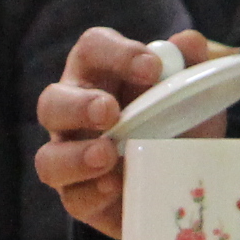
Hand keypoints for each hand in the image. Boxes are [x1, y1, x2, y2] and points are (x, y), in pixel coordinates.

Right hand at [33, 28, 222, 238]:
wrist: (184, 176)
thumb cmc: (177, 120)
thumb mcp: (191, 92)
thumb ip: (189, 64)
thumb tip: (188, 42)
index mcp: (100, 74)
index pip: (93, 49)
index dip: (117, 54)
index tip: (153, 68)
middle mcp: (74, 113)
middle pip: (52, 102)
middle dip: (79, 106)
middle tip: (110, 112)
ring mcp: (71, 158)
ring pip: (48, 158)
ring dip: (76, 156)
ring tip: (107, 154)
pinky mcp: (80, 197)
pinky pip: (73, 198)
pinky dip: (93, 192)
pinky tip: (116, 186)